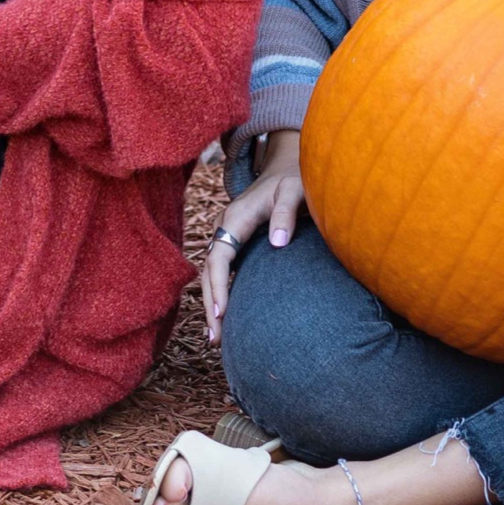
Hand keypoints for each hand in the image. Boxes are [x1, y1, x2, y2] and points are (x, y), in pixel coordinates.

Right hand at [204, 131, 302, 345]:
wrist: (290, 166)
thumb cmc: (295, 180)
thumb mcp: (294, 191)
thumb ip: (286, 214)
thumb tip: (278, 243)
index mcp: (236, 217)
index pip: (218, 257)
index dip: (217, 286)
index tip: (222, 314)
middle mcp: (227, 226)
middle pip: (209, 270)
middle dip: (210, 304)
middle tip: (215, 338)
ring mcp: (230, 234)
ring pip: (212, 273)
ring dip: (213, 303)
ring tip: (216, 337)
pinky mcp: (237, 242)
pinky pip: (222, 271)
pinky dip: (220, 293)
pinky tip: (225, 316)